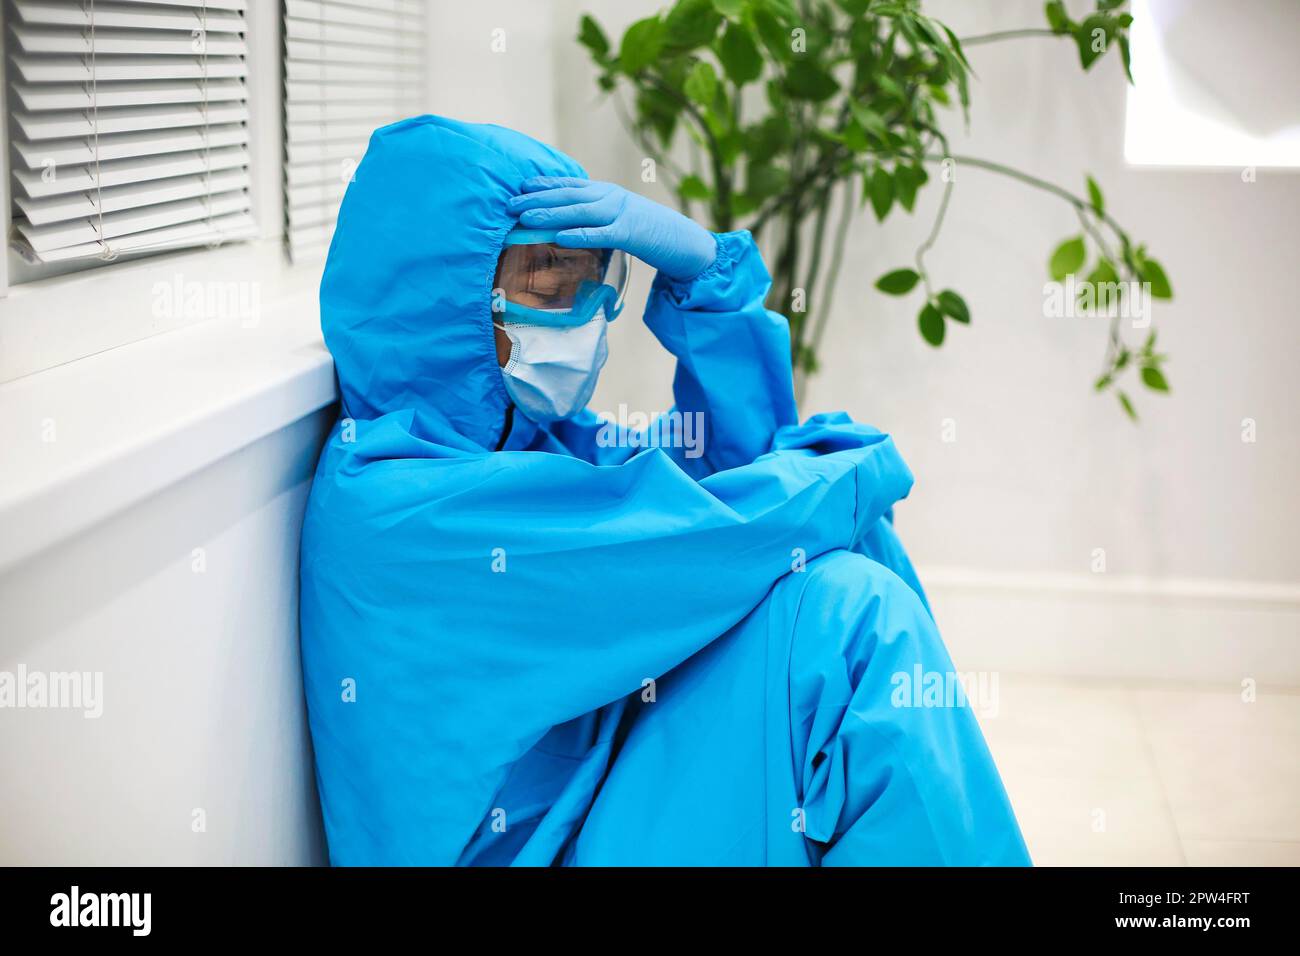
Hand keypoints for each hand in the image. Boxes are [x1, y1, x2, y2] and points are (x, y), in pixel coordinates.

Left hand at [508, 178, 716, 281]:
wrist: (686, 241)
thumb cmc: (652, 234)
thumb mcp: (621, 219)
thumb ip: (599, 217)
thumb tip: (572, 226)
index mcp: (608, 193)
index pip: (571, 185)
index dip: (544, 185)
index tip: (520, 187)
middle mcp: (611, 197)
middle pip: (568, 195)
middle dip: (537, 199)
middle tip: (510, 204)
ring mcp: (621, 214)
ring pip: (579, 211)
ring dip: (550, 214)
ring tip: (525, 218)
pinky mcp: (630, 233)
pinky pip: (600, 234)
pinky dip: (579, 235)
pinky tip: (560, 237)